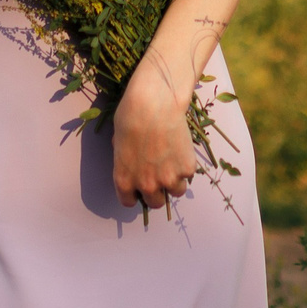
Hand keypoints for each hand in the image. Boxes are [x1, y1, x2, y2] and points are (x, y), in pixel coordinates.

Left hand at [111, 56, 200, 212]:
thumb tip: (133, 162)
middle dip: (157, 190)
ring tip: (173, 160)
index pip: (129, 201)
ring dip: (175, 180)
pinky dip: (186, 164)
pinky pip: (188, 174)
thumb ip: (125, 160)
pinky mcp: (187, 169)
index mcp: (124, 181)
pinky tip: (181, 147)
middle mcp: (146, 186)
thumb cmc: (130, 116)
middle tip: (160, 173)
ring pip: (176, 191)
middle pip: (155, 202)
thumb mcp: (118, 142)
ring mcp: (168, 179)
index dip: (135, 192)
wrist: (154, 105)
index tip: (140, 184)